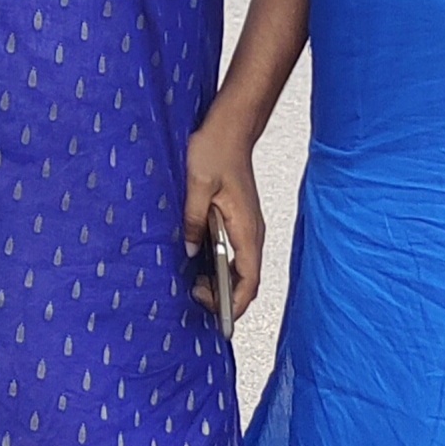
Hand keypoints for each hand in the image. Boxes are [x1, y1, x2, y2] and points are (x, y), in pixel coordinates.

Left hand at [181, 117, 269, 311]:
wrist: (230, 127)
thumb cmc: (216, 150)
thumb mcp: (197, 185)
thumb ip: (194, 220)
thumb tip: (192, 251)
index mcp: (247, 228)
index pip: (249, 279)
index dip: (236, 304)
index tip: (218, 318)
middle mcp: (252, 232)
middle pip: (247, 279)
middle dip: (226, 297)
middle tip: (196, 297)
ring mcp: (248, 226)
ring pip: (241, 267)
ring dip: (223, 282)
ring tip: (196, 286)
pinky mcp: (240, 219)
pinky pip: (235, 252)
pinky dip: (222, 265)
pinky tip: (201, 265)